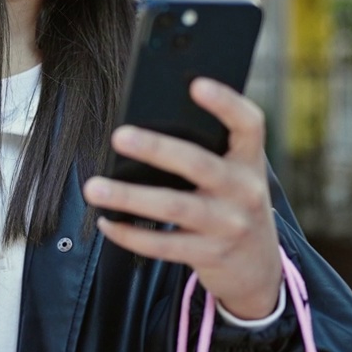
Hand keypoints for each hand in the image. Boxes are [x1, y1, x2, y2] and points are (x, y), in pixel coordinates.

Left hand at [82, 78, 281, 319]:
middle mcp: (244, 190)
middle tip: (118, 135)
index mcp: (249, 160)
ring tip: (93, 187)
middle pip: (199, 164)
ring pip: (174, 207)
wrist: (258, 267)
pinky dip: (129, 233)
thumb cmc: (231, 203)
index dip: (226, 102)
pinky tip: (106, 221)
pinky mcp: (210, 254)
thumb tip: (144, 123)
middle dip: (156, 149)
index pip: (248, 124)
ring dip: (129, 197)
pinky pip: (163, 245)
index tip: (195, 83)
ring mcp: (228, 225)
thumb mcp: (234, 175)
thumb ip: (209, 151)